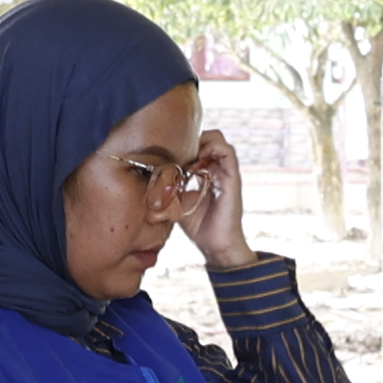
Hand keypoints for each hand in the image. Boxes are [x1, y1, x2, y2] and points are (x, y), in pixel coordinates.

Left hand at [173, 131, 252, 266]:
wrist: (215, 245)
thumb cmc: (198, 226)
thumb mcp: (177, 200)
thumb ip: (170, 186)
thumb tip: (149, 175)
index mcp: (207, 172)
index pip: (198, 144)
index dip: (184, 143)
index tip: (169, 153)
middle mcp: (218, 169)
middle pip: (207, 136)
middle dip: (191, 139)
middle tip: (177, 153)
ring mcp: (226, 172)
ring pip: (217, 138)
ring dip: (200, 142)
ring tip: (188, 159)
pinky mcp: (232, 178)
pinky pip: (227, 151)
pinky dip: (212, 149)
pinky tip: (197, 163)